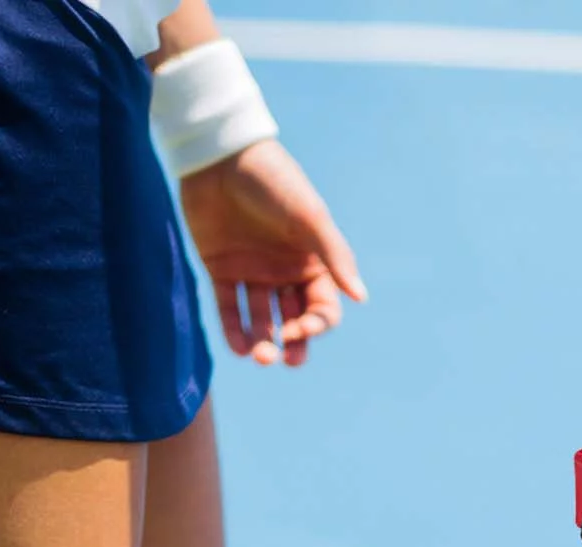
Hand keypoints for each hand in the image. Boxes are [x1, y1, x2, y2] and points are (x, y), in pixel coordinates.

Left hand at [179, 139, 366, 366]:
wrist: (221, 153)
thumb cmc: (273, 181)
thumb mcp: (310, 217)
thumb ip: (336, 256)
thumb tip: (361, 298)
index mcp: (311, 262)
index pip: (321, 308)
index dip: (315, 326)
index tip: (300, 329)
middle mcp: (284, 271)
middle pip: (294, 321)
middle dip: (293, 344)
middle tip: (286, 359)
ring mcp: (252, 271)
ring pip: (261, 320)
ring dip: (263, 343)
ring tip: (260, 357)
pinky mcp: (220, 268)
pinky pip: (229, 308)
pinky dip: (234, 331)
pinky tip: (240, 349)